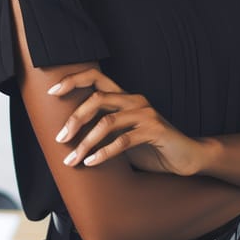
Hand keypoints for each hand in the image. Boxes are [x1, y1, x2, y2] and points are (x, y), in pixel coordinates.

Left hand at [48, 67, 201, 174]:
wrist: (188, 158)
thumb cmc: (150, 147)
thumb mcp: (121, 135)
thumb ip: (101, 128)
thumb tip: (67, 132)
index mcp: (123, 96)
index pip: (95, 76)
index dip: (72, 80)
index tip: (51, 91)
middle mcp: (133, 99)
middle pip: (96, 99)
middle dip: (74, 119)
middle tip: (60, 138)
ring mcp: (145, 113)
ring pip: (107, 122)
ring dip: (86, 142)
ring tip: (72, 159)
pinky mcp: (154, 130)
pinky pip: (123, 140)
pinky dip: (104, 153)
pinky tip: (92, 163)